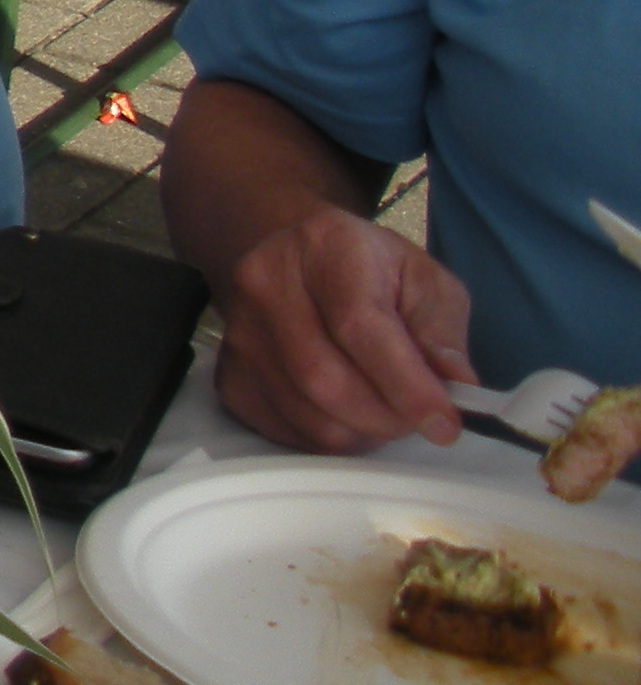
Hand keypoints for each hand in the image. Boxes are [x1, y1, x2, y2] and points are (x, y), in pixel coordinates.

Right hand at [210, 203, 475, 453]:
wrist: (301, 260)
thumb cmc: (373, 272)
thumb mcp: (425, 282)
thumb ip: (442, 333)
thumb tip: (454, 386)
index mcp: (324, 245)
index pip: (360, 325)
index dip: (405, 384)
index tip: (445, 424)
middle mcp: (266, 280)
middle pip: (325, 378)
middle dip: (386, 417)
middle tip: (416, 420)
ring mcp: (238, 328)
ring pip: (307, 414)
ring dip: (360, 432)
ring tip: (383, 411)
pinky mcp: (228, 372)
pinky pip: (282, 432)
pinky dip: (326, 439)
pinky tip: (346, 414)